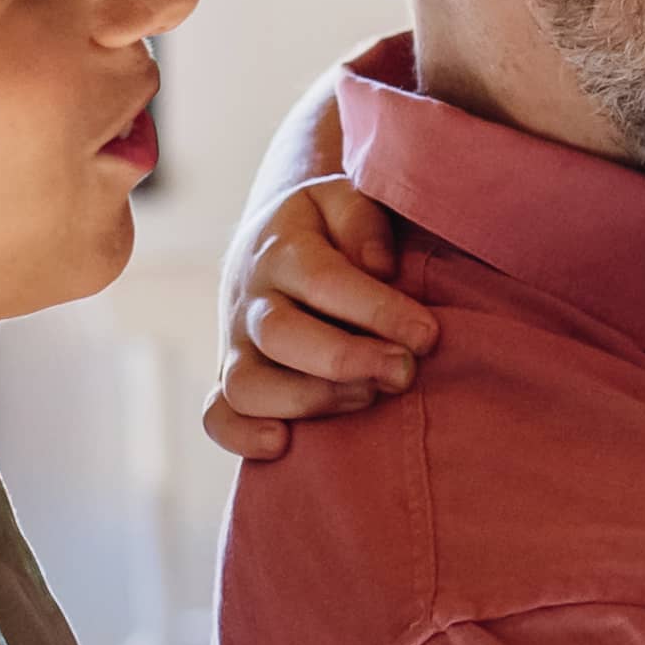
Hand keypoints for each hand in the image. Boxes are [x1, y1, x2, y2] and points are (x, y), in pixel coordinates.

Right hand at [201, 176, 433, 462]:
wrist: (268, 245)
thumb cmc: (326, 230)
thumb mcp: (344, 200)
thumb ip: (363, 220)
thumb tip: (379, 266)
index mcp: (281, 249)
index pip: (323, 282)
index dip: (378, 312)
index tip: (427, 335)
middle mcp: (251, 300)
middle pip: (280, 336)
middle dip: (347, 360)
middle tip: (403, 371)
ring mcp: (236, 345)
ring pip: (247, 384)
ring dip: (310, 400)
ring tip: (367, 396)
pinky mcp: (231, 380)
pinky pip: (217, 416)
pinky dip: (241, 436)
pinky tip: (283, 443)